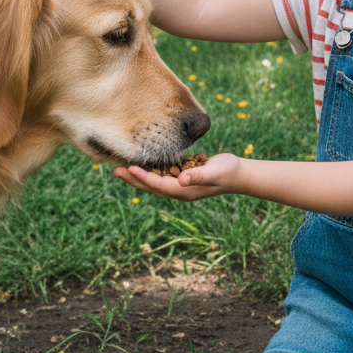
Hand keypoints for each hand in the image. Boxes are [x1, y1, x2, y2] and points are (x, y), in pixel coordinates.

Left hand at [112, 153, 240, 201]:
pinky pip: (160, 175)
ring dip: (137, 175)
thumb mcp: (215, 171)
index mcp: (184, 190)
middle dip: (133, 178)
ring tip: (121, 167)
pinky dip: (148, 170)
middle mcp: (179, 189)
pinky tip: (139, 162)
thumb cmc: (228, 172)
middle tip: (114, 170)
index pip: (158, 185)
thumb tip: (182, 180)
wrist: (238, 174)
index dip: (143, 177)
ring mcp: (179, 184)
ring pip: (153, 181)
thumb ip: (199, 175)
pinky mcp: (181, 177)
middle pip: (150, 186)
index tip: (128, 169)